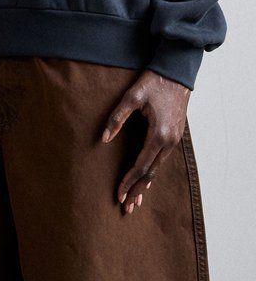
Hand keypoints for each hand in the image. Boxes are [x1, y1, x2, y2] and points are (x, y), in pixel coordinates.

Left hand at [102, 71, 189, 214]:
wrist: (176, 73)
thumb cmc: (153, 82)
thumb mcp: (132, 97)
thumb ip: (117, 118)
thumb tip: (104, 138)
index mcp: (158, 135)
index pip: (141, 166)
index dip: (128, 181)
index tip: (118, 194)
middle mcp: (169, 142)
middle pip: (151, 173)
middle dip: (137, 190)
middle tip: (126, 207)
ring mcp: (174, 140)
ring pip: (157, 168)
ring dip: (145, 184)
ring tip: (135, 199)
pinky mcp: (174, 136)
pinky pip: (161, 160)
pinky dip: (152, 172)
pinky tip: (146, 180)